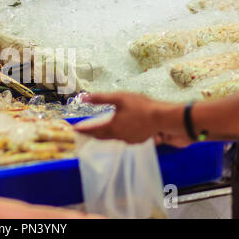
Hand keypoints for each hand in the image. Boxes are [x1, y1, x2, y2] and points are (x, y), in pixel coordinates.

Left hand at [74, 92, 192, 146]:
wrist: (163, 118)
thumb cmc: (141, 106)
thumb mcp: (119, 98)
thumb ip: (100, 98)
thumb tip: (83, 97)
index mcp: (111, 127)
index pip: (92, 130)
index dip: (83, 129)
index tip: (75, 129)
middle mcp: (118, 136)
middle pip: (100, 136)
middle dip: (91, 133)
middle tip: (84, 130)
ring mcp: (128, 140)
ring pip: (112, 138)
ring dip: (104, 134)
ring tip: (99, 130)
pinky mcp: (138, 141)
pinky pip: (123, 138)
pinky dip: (116, 134)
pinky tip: (118, 130)